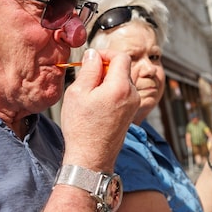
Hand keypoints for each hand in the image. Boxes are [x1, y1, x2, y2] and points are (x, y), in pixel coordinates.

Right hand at [60, 49, 139, 170]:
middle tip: (86, 78)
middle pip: (123, 68)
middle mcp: (132, 95)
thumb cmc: (82, 128)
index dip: (106, 53)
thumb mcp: (78, 92)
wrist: (90, 157)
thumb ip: (89, 69)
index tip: (92, 59)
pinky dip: (111, 92)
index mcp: (121, 86)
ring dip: (107, 81)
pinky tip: (96, 104)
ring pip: (122, 81)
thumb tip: (94, 54)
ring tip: (89, 94)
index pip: (121, 56)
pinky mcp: (130, 114)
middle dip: (105, 68)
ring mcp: (133, 105)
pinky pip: (123, 94)